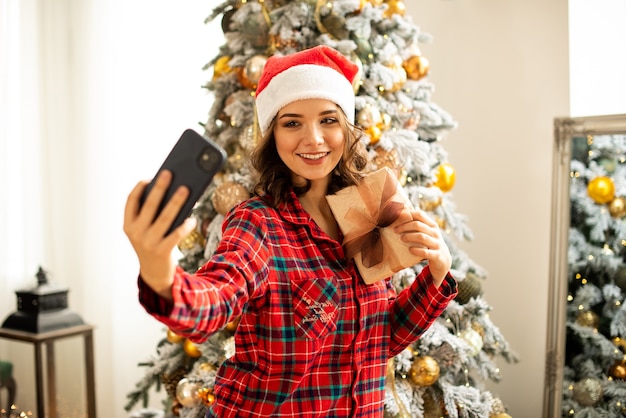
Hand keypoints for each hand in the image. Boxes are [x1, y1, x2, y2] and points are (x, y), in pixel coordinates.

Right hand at [123, 170, 196, 298]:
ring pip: (165, 218)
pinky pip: (176, 235)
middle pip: (149, 205)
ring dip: (176, 202)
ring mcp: (148, 243)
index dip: (139, 188)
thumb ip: (151, 214)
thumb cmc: (152, 243)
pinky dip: (185, 226)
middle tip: (169, 173)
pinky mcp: (162, 251)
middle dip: (159, 188)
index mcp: (128, 225)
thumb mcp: (145, 229)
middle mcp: (136, 233)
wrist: (154, 272)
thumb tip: (171, 190)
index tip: (150, 177)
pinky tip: (192, 218)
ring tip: (185, 189)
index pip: (131, 201)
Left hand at [393, 209, 450, 286]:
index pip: (420, 215)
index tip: (397, 217)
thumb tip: (401, 215)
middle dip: (405, 226)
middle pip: (418, 225)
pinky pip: (425, 252)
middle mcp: (435, 233)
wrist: (443, 261)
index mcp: (432, 226)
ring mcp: (437, 244)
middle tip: (395, 230)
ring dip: (409, 237)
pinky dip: (416, 250)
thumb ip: (418, 226)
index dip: (408, 214)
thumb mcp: (427, 233)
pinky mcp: (437, 256)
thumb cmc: (430, 245)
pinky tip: (410, 249)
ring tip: (401, 238)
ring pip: (421, 237)